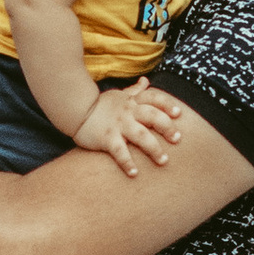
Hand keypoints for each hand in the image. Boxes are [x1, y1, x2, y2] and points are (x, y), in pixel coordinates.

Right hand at [70, 87, 184, 180]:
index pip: (154, 98)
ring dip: (154, 148)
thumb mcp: (119, 94)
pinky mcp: (106, 138)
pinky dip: (127, 163)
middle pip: (152, 116)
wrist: (74, 111)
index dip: (168, 105)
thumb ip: (135, 90)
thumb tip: (146, 81)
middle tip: (177, 139)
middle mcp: (128, 112)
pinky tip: (134, 174)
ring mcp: (118, 125)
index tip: (178, 114)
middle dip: (167, 127)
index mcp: (132, 101)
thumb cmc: (99, 105)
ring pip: (141, 135)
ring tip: (163, 161)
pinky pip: (119, 152)